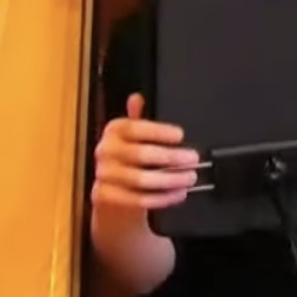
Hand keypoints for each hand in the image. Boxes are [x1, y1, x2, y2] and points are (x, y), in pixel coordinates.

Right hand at [90, 93, 198, 212]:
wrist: (111, 192)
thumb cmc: (128, 160)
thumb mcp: (132, 136)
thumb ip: (137, 119)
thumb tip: (136, 98)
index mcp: (113, 130)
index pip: (135, 128)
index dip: (158, 131)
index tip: (180, 135)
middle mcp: (105, 151)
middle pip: (141, 154)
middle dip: (171, 157)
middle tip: (193, 159)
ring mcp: (104, 175)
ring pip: (141, 179)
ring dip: (170, 180)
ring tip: (190, 178)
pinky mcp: (106, 196)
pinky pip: (138, 199)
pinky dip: (162, 198)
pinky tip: (178, 193)